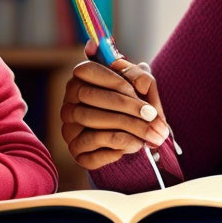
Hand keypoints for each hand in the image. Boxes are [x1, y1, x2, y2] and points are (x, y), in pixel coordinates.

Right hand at [61, 40, 169, 170]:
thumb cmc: (137, 105)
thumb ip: (143, 78)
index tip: (141, 90)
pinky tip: (136, 144)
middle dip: (127, 105)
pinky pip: (93, 148)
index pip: (86, 70)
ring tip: (149, 133)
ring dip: (127, 126)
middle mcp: (70, 104)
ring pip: (91, 120)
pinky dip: (119, 146)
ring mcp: (70, 129)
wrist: (138, 139)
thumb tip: (141, 84)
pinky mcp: (77, 152)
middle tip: (152, 115)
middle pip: (89, 96)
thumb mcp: (144, 87)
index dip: (114, 79)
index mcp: (81, 81)